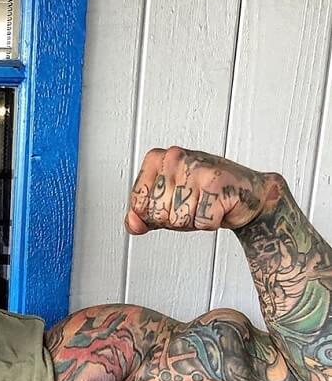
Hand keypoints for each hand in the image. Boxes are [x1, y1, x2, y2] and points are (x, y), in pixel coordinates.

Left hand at [125, 147, 272, 235]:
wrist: (247, 194)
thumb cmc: (206, 195)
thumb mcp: (167, 203)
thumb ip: (143, 214)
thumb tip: (133, 224)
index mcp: (158, 158)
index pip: (138, 204)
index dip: (155, 214)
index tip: (173, 201)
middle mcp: (175, 157)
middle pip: (157, 214)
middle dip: (174, 220)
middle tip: (193, 204)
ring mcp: (196, 168)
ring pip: (177, 220)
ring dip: (193, 221)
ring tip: (205, 204)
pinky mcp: (216, 183)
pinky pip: (200, 222)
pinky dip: (210, 223)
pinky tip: (218, 207)